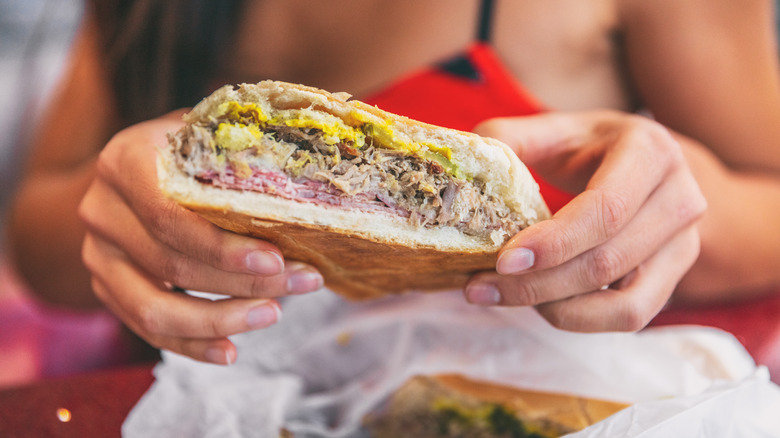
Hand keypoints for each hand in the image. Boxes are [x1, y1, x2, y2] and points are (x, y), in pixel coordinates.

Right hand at [79, 113, 323, 363]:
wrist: (137, 169)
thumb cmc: (190, 150)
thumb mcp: (211, 134)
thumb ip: (243, 150)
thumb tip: (306, 180)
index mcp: (124, 162)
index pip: (169, 216)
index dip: (222, 246)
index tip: (276, 259)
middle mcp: (101, 210)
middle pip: (172, 264)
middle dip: (244, 282)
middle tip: (303, 283)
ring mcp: (98, 255)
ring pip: (154, 309)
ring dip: (220, 320)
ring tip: (273, 314)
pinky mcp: (107, 289)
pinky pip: (147, 329)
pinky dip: (192, 344)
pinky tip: (231, 350)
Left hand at [464, 111, 705, 331]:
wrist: (640, 163)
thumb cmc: (586, 146)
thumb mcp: (549, 130)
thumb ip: (506, 142)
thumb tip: (467, 168)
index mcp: (650, 150)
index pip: (606, 209)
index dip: (555, 242)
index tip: (503, 261)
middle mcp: (680, 197)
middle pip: (609, 261)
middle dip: (538, 283)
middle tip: (480, 287)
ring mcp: (685, 242)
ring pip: (624, 300)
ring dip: (556, 308)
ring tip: (504, 296)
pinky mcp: (675, 276)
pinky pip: (632, 316)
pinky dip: (581, 319)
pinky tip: (542, 304)